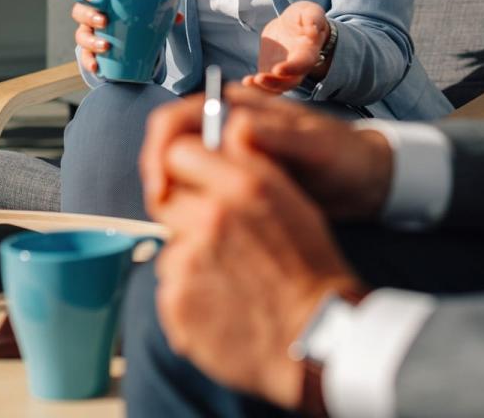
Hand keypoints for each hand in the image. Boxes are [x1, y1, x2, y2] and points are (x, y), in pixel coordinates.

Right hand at [72, 0, 181, 74]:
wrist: (132, 38)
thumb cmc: (137, 17)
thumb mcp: (148, 11)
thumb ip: (163, 10)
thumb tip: (178, 18)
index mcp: (101, 0)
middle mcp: (90, 16)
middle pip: (80, 12)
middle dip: (89, 16)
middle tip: (104, 21)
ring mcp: (89, 33)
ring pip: (81, 36)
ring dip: (90, 41)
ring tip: (105, 46)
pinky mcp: (92, 50)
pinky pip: (86, 56)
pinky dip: (89, 62)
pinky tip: (96, 67)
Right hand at [140, 85, 392, 220]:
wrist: (362, 180)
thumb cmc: (344, 155)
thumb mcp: (317, 146)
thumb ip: (279, 136)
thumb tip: (235, 127)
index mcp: (238, 106)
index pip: (177, 118)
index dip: (160, 149)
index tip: (162, 186)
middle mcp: (224, 127)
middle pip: (169, 149)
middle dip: (162, 182)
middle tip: (170, 221)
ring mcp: (226, 156)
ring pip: (180, 177)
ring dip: (175, 203)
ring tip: (188, 234)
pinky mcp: (233, 183)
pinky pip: (200, 196)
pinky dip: (194, 215)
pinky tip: (204, 239)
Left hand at [152, 129, 362, 407]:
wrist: (315, 331)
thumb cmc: (310, 266)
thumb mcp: (291, 199)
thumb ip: (250, 171)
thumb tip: (218, 155)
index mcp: (244, 184)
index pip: (181, 151)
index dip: (186, 167)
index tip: (193, 181)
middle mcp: (212, 215)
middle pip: (168, 197)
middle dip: (185, 212)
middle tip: (214, 234)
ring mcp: (190, 260)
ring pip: (171, 246)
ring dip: (190, 257)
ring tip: (229, 276)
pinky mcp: (176, 300)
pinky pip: (171, 286)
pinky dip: (190, 294)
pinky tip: (222, 302)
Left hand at [244, 1, 329, 92]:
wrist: (293, 25)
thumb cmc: (304, 18)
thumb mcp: (310, 12)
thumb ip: (314, 18)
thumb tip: (313, 28)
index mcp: (309, 51)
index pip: (303, 63)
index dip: (292, 68)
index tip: (278, 69)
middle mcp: (298, 67)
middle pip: (290, 82)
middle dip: (275, 83)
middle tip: (259, 79)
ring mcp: (284, 73)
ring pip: (276, 88)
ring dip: (263, 89)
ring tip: (249, 82)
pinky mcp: (271, 73)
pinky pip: (265, 85)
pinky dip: (256, 88)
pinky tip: (246, 82)